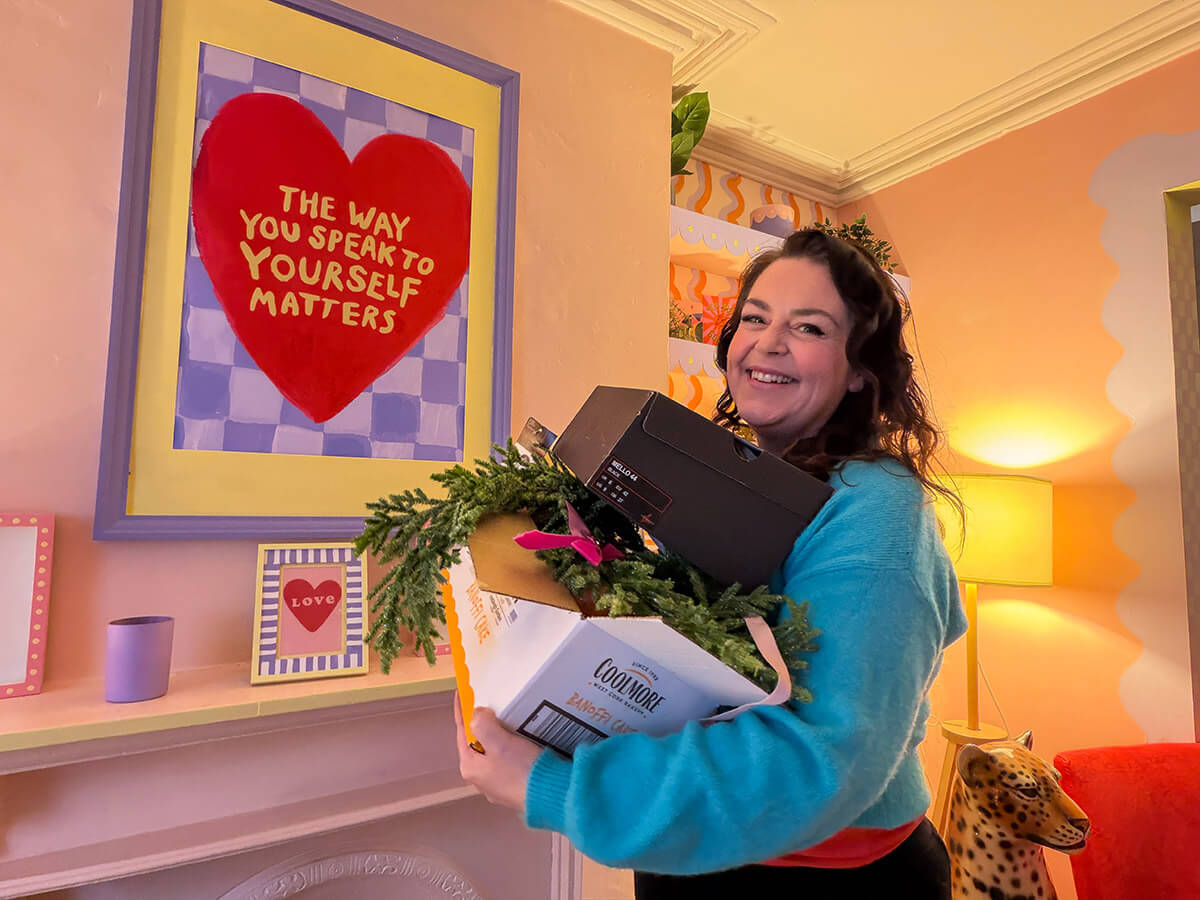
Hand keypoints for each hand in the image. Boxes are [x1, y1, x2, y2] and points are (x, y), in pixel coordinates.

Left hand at [453, 693, 543, 814]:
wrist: (551, 795)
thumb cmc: (522, 769)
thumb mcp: (499, 742)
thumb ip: (483, 724)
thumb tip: (477, 714)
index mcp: (471, 767)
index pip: (462, 732)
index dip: (462, 711)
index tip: (463, 693)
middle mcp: (480, 779)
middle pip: (478, 742)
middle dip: (483, 724)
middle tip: (491, 704)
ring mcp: (497, 785)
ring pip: (494, 751)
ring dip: (499, 735)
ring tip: (508, 719)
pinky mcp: (514, 786)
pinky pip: (508, 760)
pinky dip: (511, 747)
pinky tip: (522, 740)